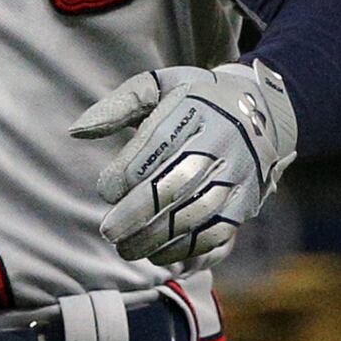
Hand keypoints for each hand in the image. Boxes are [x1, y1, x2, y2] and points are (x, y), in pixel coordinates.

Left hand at [70, 63, 296, 269]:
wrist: (263, 109)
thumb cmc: (197, 98)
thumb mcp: (161, 85)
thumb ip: (119, 104)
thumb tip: (77, 132)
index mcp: (196, 110)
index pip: (157, 147)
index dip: (126, 174)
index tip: (105, 190)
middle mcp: (221, 143)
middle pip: (176, 187)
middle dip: (138, 215)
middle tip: (109, 233)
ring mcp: (238, 176)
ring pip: (197, 215)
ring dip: (159, 239)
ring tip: (127, 250)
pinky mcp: (245, 202)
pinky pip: (219, 233)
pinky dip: (188, 250)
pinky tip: (159, 255)